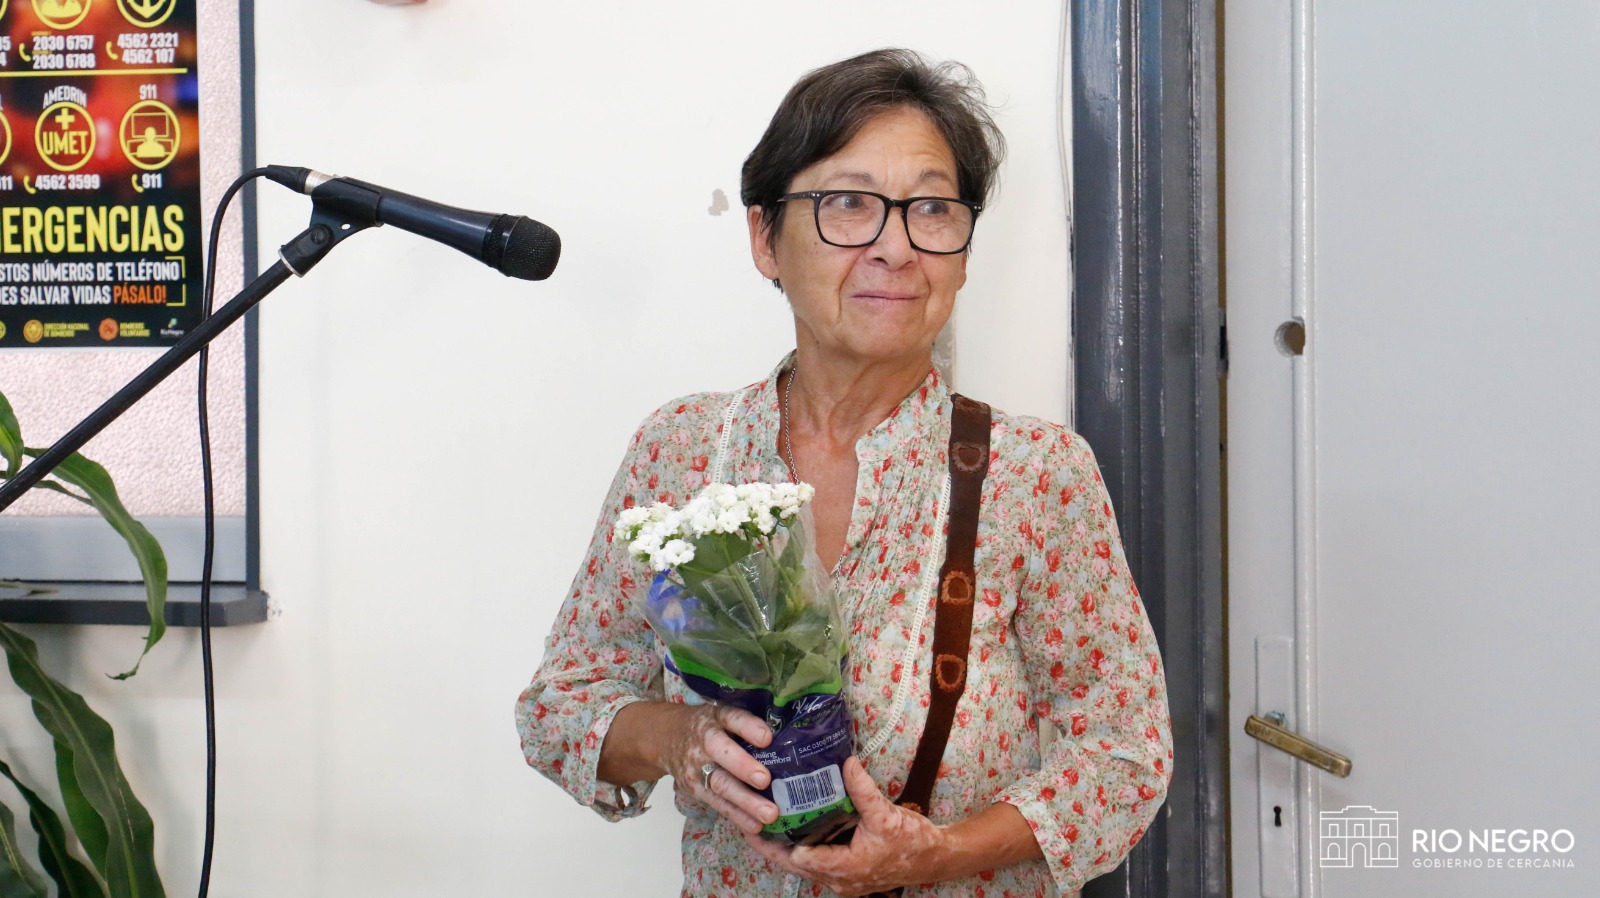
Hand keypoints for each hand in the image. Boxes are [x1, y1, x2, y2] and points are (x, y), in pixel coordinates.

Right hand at [659, 703, 780, 834]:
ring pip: (721, 784)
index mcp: (716, 717)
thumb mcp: (723, 715)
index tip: (767, 738)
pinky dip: (737, 816)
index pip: (733, 718)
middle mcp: (704, 741)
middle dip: (744, 768)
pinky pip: (717, 804)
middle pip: (723, 754)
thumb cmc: (709, 726)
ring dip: (745, 801)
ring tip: (769, 814)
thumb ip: (748, 724)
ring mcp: (697, 767)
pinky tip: (755, 826)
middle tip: (765, 781)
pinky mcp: (695, 789)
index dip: (749, 727)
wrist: (665, 737)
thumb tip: (789, 737)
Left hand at [743, 757, 946, 896]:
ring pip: (804, 866)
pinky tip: (794, 828)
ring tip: (764, 822)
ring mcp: (842, 880)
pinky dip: (802, 847)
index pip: (799, 857)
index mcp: (844, 868)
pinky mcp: (847, 875)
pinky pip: (816, 863)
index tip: (756, 820)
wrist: (934, 859)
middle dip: (771, 845)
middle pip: (794, 865)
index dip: (775, 841)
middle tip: (748, 821)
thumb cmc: (911, 841)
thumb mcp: (886, 813)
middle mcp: (839, 880)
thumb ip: (862, 790)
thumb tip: (845, 761)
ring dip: (785, 847)